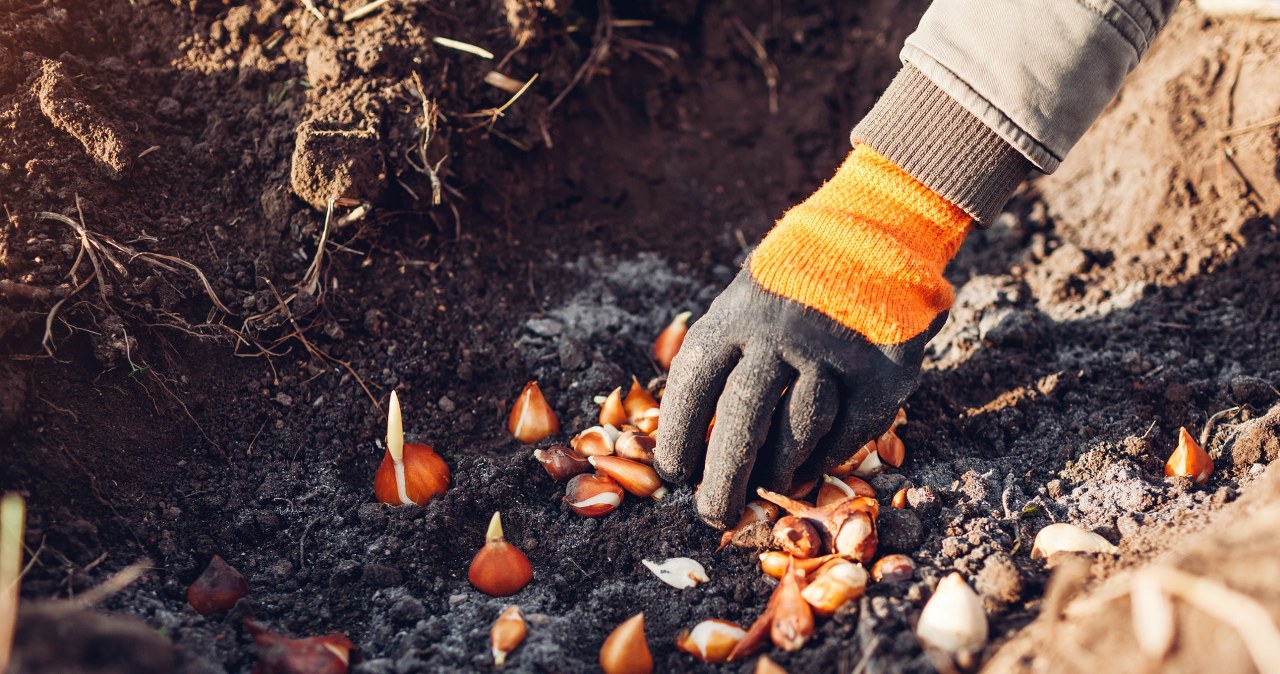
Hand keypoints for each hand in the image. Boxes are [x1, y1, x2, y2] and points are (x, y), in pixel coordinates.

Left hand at [654, 146, 970, 527]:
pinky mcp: (880, 370)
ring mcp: (833, 351)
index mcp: (732, 317)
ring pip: (799, 431)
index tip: (674, 475)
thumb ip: (716, 363)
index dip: (677, 440)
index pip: (691, 390)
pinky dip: (825, 458)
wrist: (872, 237)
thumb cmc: (786, 292)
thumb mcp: (739, 307)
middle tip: (715, 514)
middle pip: (742, 423)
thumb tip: (684, 444)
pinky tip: (809, 467)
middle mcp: (779, 334)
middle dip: (723, 480)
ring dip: (779, 470)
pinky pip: (848, 432)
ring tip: (768, 484)